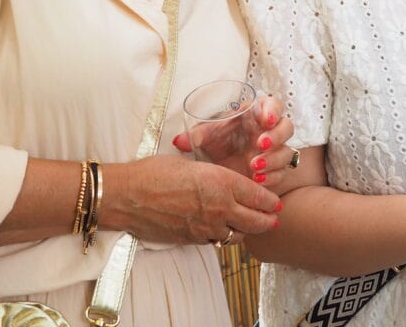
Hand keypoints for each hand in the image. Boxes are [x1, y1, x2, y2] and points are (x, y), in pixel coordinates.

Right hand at [108, 154, 282, 247]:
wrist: (128, 196)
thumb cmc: (154, 172)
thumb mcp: (191, 163)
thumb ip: (213, 175)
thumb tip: (223, 180)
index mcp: (222, 182)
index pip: (258, 196)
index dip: (270, 201)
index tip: (276, 202)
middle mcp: (219, 207)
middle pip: (256, 221)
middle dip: (268, 221)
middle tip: (273, 219)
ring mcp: (206, 227)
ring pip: (237, 235)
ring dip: (246, 230)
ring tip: (250, 226)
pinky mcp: (193, 240)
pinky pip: (216, 241)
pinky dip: (223, 236)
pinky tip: (221, 230)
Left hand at [173, 94, 296, 189]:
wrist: (220, 165)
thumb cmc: (218, 141)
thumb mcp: (207, 135)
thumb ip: (196, 135)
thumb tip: (179, 141)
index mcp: (257, 114)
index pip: (273, 105)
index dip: (272, 110)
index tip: (265, 119)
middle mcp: (270, 131)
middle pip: (287, 127)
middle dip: (277, 136)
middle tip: (261, 144)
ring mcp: (275, 152)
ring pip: (287, 152)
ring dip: (273, 160)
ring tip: (254, 167)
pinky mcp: (275, 171)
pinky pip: (281, 174)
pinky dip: (272, 177)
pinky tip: (258, 180)